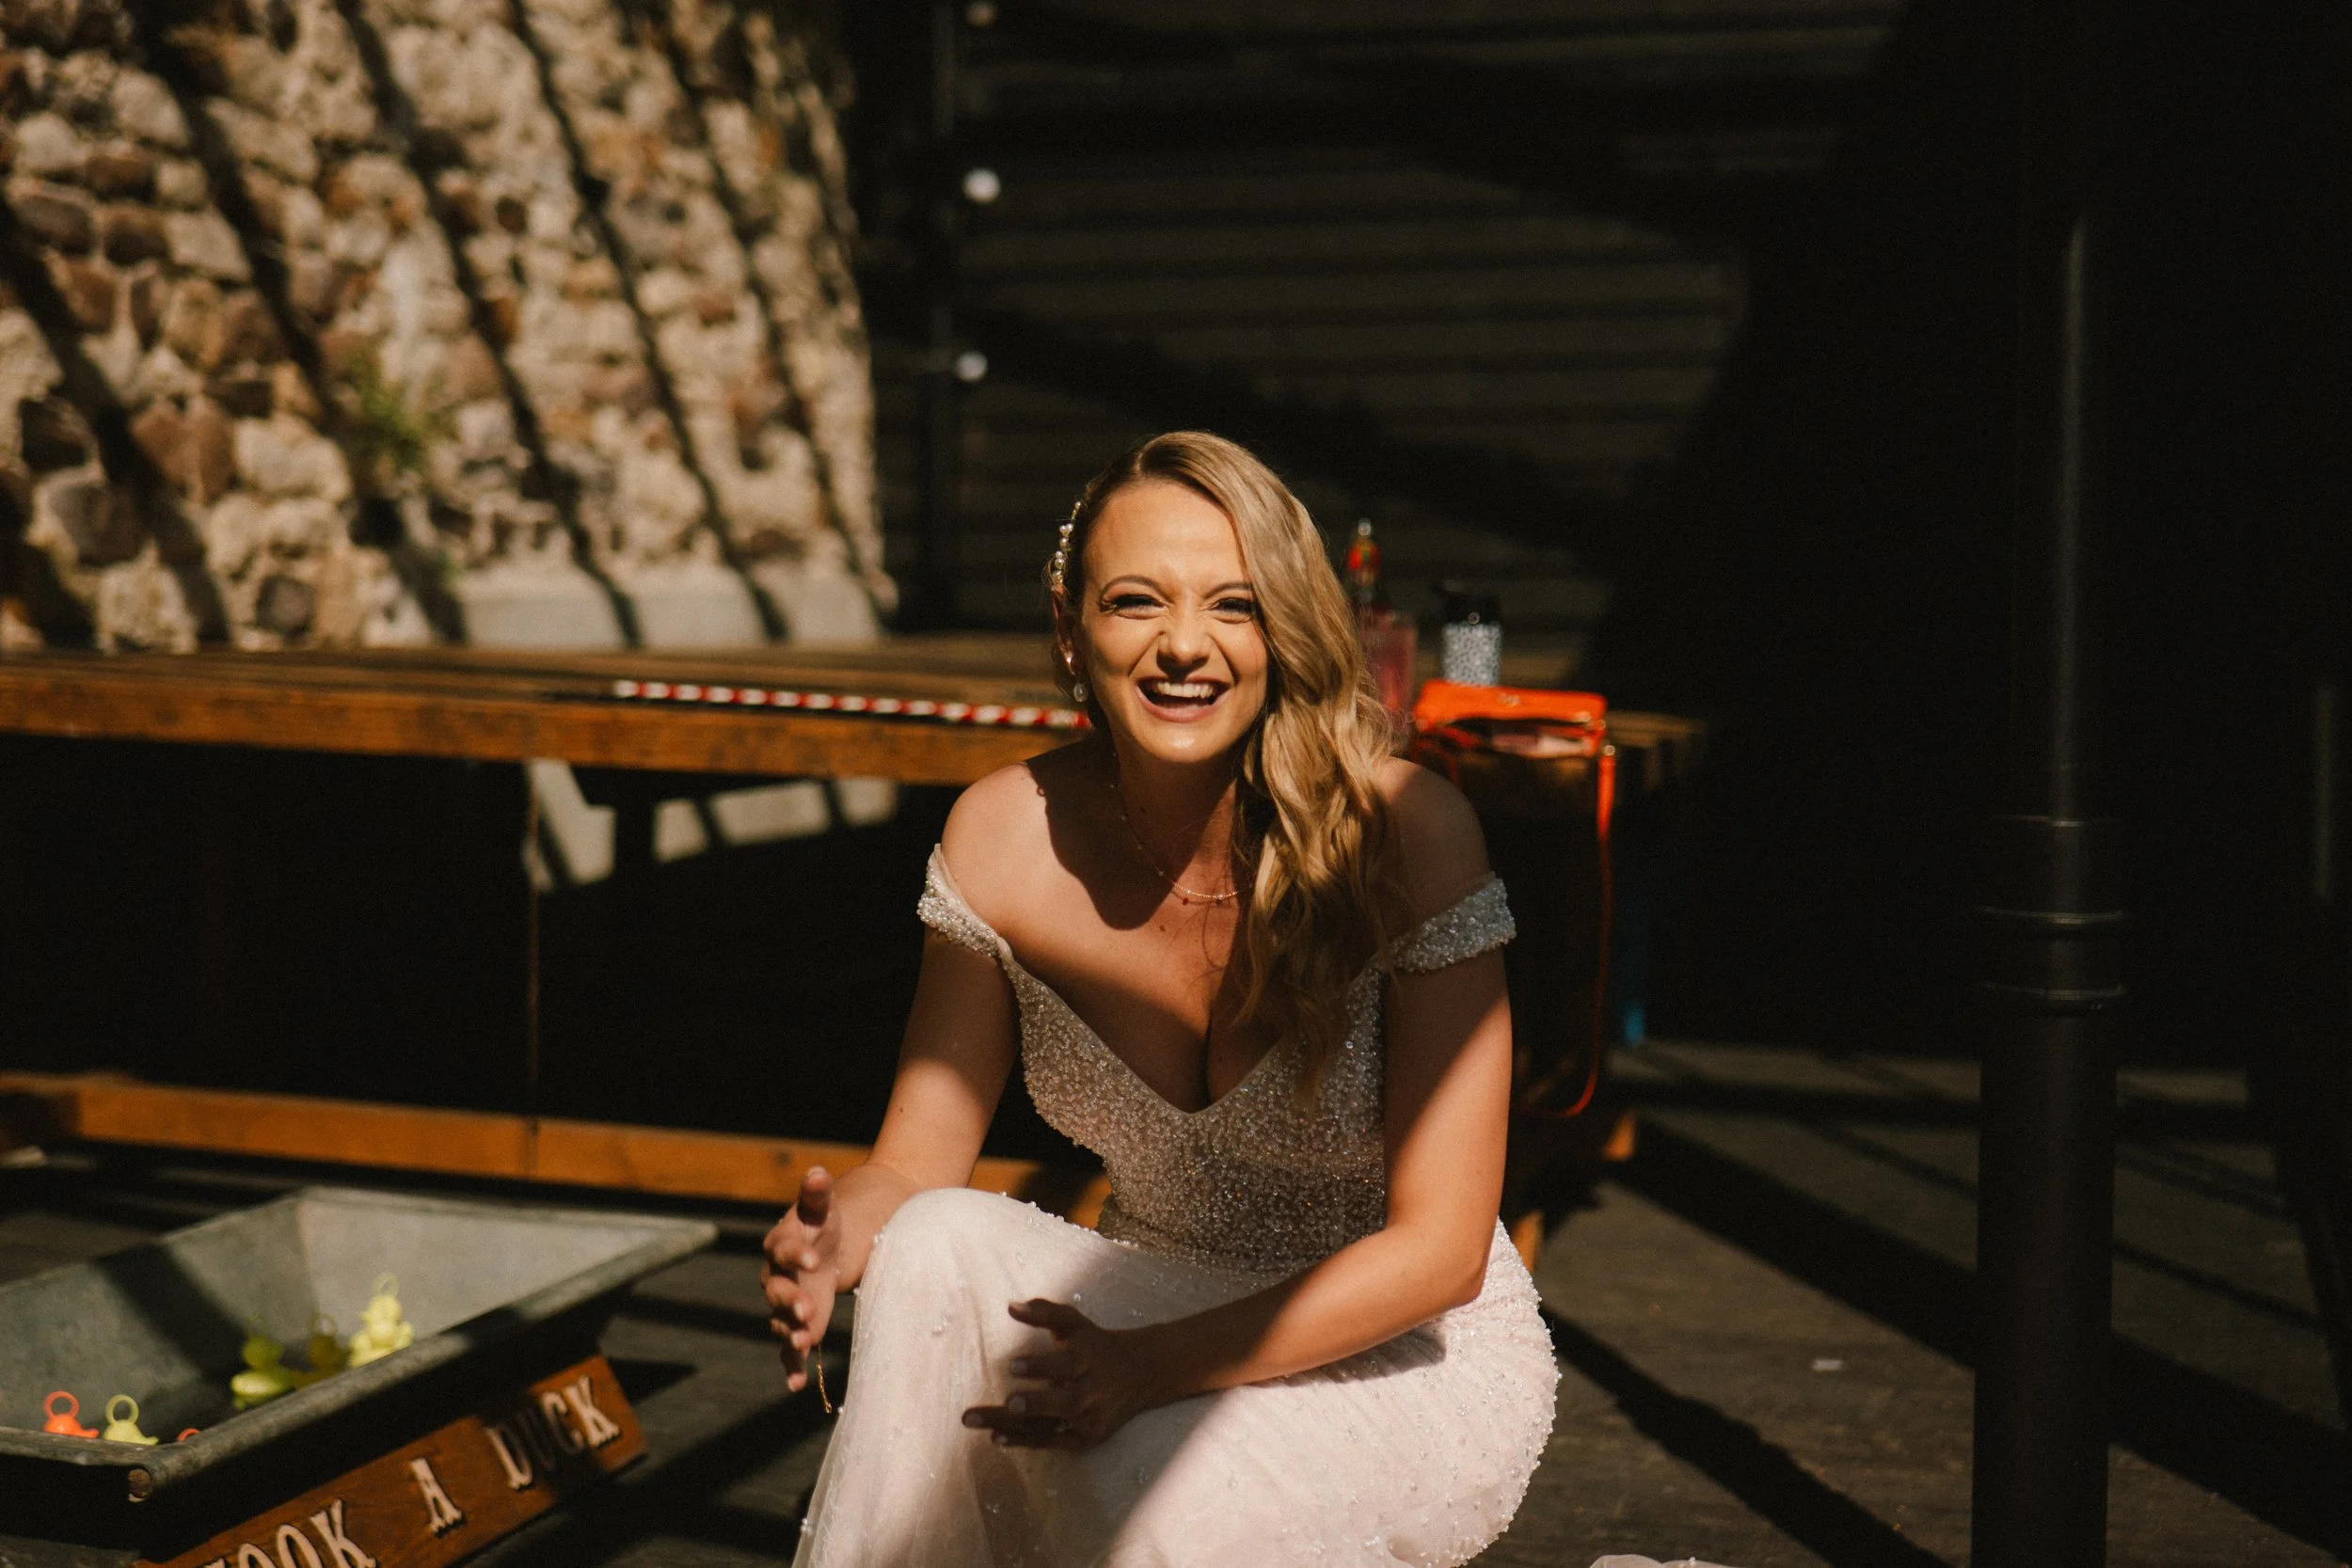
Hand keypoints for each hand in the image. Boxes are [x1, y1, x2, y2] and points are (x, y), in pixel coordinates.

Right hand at [761, 1166, 840, 1392]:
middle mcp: (775, 1276)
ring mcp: (783, 1303)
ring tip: (803, 1345)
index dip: (797, 1254)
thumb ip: (818, 1193)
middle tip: (809, 1310)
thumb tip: (817, 1172)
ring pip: (779, 1321)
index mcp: (781, 1243)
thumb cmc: (822, 1225)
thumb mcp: (824, 1208)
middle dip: (790, 1301)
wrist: (822, 1248)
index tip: (815, 1259)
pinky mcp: (794, 1325)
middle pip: (777, 1290)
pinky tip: (797, 1384)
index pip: (785, 1249)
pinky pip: (787, 1348)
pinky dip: (791, 1366)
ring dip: (790, 1334)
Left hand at [960, 1299, 1160, 1448]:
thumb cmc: (1095, 1344)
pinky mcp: (1085, 1439)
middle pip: (1066, 1402)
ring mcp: (1091, 1419)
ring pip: (1053, 1426)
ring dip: (1016, 1428)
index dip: (1041, 1367)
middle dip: (1037, 1404)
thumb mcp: (1076, 1324)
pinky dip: (1025, 1441)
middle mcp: (1094, 1392)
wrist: (1142, 1374)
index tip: (1012, 1365)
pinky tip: (996, 1438)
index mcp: (1090, 1359)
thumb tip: (1011, 1306)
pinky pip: (1052, 1442)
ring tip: (981, 1427)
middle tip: (1009, 1403)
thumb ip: (1045, 1313)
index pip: (1066, 1364)